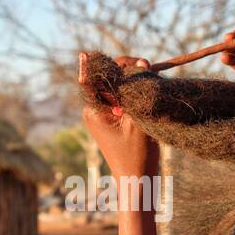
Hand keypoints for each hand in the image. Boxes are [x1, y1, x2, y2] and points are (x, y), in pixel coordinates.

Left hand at [83, 56, 158, 177]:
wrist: (137, 180)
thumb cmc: (138, 154)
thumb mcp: (139, 118)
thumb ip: (137, 89)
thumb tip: (140, 62)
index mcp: (94, 110)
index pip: (93, 80)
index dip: (94, 65)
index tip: (84, 54)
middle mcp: (94, 109)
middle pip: (106, 78)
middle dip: (126, 70)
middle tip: (148, 66)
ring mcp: (102, 113)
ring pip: (115, 86)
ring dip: (132, 80)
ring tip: (150, 79)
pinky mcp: (111, 117)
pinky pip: (119, 97)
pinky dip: (132, 92)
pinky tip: (145, 92)